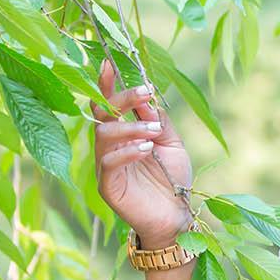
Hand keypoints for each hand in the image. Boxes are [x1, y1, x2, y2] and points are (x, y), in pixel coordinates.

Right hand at [90, 57, 194, 247]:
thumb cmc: (173, 181)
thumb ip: (158, 120)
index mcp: (123, 134)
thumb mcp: (172, 144)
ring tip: (153, 132)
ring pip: (103, 136)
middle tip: (146, 94)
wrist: (176, 218)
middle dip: (123, 98)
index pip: (109, 103)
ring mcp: (105, 167)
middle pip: (103, 113)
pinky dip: (127, 152)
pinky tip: (146, 150)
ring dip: (129, 128)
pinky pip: (109, 163)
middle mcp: (110, 147)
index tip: (110, 62)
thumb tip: (146, 98)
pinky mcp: (107, 187)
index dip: (106, 83)